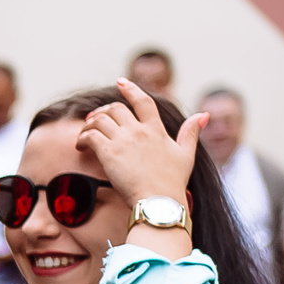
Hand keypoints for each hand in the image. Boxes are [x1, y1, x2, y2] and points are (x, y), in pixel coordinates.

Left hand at [76, 80, 203, 215]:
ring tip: (85, 134)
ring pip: (99, 119)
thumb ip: (191, 132)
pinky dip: (82, 138)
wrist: (159, 201)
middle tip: (95, 119)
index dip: (131, 89)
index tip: (120, 82)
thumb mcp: (186, 154)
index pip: (143, 101)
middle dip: (103, 111)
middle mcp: (139, 131)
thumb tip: (203, 114)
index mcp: (156, 129)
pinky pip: (90, 136)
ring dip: (89, 124)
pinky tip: (81, 146)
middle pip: (115, 108)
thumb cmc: (173, 182)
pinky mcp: (109, 153)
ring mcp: (123, 141)